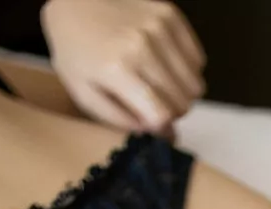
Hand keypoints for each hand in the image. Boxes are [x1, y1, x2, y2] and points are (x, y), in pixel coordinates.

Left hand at [40, 0, 205, 133]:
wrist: (73, 2)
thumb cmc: (76, 53)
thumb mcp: (85, 95)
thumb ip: (122, 121)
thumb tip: (161, 133)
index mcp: (119, 69)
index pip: (163, 115)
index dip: (161, 127)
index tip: (151, 123)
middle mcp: (143, 45)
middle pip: (183, 102)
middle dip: (171, 111)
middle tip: (153, 103)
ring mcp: (159, 27)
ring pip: (195, 84)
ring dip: (181, 92)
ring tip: (159, 84)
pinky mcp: (170, 14)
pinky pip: (198, 60)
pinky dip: (186, 69)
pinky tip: (165, 64)